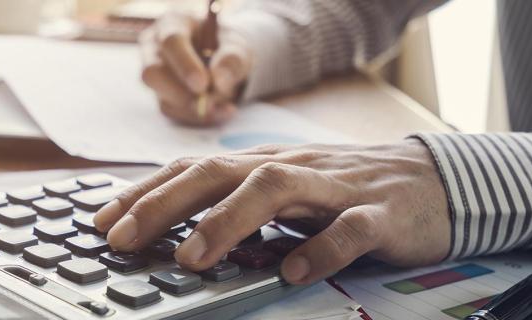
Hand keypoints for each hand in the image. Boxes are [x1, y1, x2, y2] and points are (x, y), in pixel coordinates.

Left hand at [93, 141, 450, 283]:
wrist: (430, 182)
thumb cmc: (340, 191)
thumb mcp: (279, 193)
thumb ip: (233, 205)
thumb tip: (170, 233)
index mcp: (260, 165)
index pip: (191, 171)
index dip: (144, 193)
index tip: (101, 221)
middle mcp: (288, 168)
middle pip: (217, 174)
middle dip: (165, 204)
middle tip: (124, 238)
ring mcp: (332, 188)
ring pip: (274, 190)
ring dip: (227, 221)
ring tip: (192, 256)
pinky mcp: (378, 213)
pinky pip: (348, 229)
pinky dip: (319, 249)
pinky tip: (291, 273)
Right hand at [139, 13, 252, 125]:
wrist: (224, 63)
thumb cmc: (225, 47)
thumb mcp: (237, 46)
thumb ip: (231, 59)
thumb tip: (219, 80)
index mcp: (172, 25)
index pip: (170, 42)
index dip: (185, 64)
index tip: (203, 85)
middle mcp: (154, 49)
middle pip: (152, 73)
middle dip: (181, 93)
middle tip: (209, 104)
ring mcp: (155, 76)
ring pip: (162, 98)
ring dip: (194, 109)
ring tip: (224, 108)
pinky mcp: (160, 97)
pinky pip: (173, 112)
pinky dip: (198, 118)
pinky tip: (219, 112)